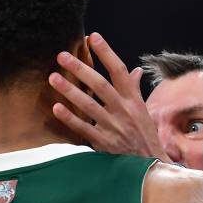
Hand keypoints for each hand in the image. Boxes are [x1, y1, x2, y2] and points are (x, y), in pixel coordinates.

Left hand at [48, 32, 171, 161]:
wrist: (149, 165)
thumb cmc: (144, 135)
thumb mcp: (143, 110)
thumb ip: (134, 90)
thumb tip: (135, 71)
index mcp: (133, 99)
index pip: (119, 71)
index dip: (107, 53)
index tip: (93, 37)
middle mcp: (124, 110)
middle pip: (100, 85)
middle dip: (81, 69)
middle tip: (62, 56)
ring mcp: (113, 127)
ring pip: (89, 105)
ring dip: (70, 91)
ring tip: (52, 78)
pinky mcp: (103, 143)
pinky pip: (84, 128)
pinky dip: (70, 118)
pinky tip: (56, 107)